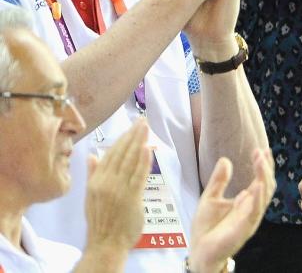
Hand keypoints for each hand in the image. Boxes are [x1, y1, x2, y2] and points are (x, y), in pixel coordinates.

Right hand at [84, 119, 150, 255]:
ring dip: (138, 142)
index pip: (110, 154)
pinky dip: (143, 161)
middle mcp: (105, 182)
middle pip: (121, 154)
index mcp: (96, 180)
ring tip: (146, 128)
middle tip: (142, 120)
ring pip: (129, 161)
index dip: (122, 138)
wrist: (105, 243)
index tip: (131, 126)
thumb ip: (93, 174)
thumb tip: (92, 155)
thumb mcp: (91, 196)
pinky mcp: (131, 197)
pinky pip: (138, 175)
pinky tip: (148, 148)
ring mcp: (118, 189)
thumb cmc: (101, 220)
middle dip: (132, 135)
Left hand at [187, 148, 274, 272]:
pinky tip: (258, 184)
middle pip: (266, 184)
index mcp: (246, 201)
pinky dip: (259, 196)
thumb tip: (225, 159)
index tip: (261, 149)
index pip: (260, 180)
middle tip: (261, 152)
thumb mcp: (210, 198)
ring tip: (260, 160)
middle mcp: (252, 208)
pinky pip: (256, 210)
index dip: (263, 165)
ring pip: (264, 194)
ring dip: (264, 176)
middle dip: (266, 167)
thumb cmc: (206, 228)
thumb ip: (219, 181)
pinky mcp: (245, 227)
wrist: (200, 252)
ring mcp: (251, 217)